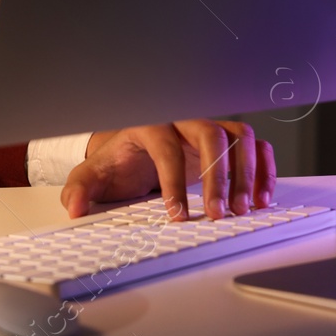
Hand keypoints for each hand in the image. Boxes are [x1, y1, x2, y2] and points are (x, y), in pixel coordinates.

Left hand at [58, 119, 274, 220]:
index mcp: (148, 125)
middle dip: (217, 175)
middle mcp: (182, 121)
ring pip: (238, 137)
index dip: (172, 179)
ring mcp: (207, 128)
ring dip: (246, 173)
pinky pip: (254, 147)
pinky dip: (263, 170)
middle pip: (210, 134)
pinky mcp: (226, 141)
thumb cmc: (117, 163)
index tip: (176, 213)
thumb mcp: (94, 175)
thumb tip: (72, 207)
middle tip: (217, 213)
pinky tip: (261, 200)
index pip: (165, 145)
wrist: (133, 154)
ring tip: (244, 210)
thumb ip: (79, 189)